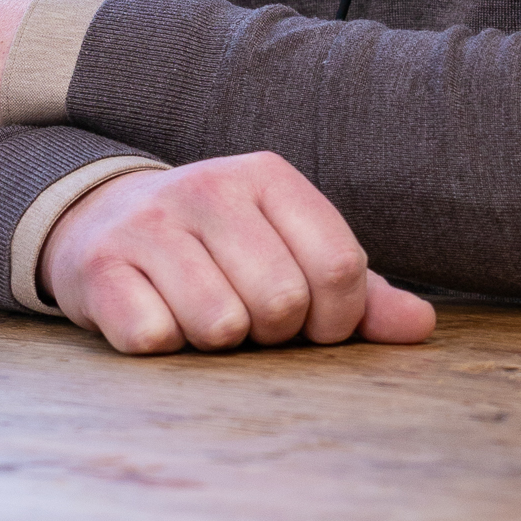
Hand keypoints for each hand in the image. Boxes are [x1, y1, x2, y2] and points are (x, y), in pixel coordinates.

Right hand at [40, 152, 435, 355]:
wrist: (100, 224)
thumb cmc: (218, 251)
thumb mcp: (288, 252)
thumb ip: (358, 292)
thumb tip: (421, 326)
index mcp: (268, 176)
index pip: (340, 267)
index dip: (335, 320)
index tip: (309, 322)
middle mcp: (209, 186)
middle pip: (283, 303)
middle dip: (271, 334)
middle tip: (245, 317)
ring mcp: (149, 223)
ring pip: (220, 326)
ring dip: (214, 343)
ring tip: (197, 314)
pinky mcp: (99, 266)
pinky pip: (155, 338)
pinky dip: (160, 344)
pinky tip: (152, 314)